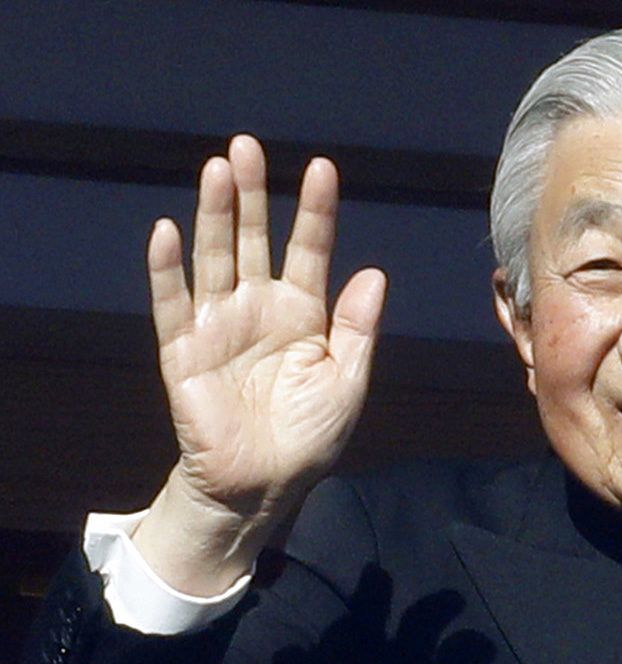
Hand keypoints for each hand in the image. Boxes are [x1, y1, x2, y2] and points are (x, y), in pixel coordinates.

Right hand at [134, 136, 385, 593]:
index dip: (315, 211)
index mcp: (304, 313)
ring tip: (217, 169)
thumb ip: (356, 328)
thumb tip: (374, 273)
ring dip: (215, 215)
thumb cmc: (309, 437)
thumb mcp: (347, 382)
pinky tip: (168, 231)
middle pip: (255, 240)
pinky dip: (167, 270)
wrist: (262, 486)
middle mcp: (260, 308)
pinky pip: (172, 304)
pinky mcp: (183, 351)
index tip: (321, 168)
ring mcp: (219, 326)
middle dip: (252, 195)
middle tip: (246, 146)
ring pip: (215, 259)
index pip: (310, 249)